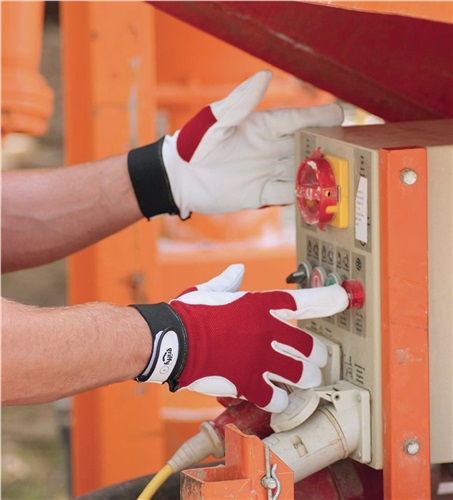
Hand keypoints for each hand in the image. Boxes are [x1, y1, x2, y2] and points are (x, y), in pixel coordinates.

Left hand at [128, 70, 343, 219]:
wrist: (181, 179)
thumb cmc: (194, 145)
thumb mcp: (216, 122)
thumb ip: (240, 102)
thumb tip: (264, 76)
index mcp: (263, 127)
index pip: (296, 119)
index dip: (318, 117)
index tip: (339, 115)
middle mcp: (271, 148)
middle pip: (305, 145)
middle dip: (327, 146)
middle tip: (349, 149)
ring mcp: (268, 172)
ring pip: (301, 170)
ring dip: (319, 173)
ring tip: (341, 175)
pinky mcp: (261, 194)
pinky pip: (287, 194)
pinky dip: (302, 195)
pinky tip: (317, 196)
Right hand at [131, 264, 348, 412]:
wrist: (171, 339)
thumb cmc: (190, 313)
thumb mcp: (210, 290)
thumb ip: (229, 282)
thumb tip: (236, 270)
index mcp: (261, 305)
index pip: (305, 301)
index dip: (329, 299)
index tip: (344, 298)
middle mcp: (268, 331)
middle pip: (312, 348)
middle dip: (317, 357)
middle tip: (314, 362)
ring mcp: (261, 359)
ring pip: (303, 375)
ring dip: (304, 379)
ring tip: (300, 381)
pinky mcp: (249, 383)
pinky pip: (279, 398)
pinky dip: (281, 400)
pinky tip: (276, 398)